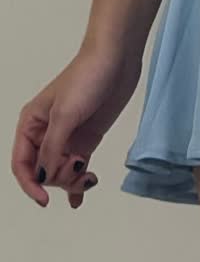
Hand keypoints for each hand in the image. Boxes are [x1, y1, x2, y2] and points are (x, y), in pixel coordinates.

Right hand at [11, 37, 143, 208]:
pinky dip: (77, 182)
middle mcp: (45, 133)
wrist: (116, 62)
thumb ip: (52, 148)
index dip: (30, 184)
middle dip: (58, 178)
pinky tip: (78, 200)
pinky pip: (76, 167)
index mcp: (30, 124)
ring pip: (61, 172)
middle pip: (43, 171)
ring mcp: (67, 138)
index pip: (21, 163)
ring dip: (72, 182)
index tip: (44, 199)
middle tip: (78, 169)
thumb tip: (41, 176)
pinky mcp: (86, 139)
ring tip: (90, 178)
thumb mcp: (65, 115)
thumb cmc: (86, 79)